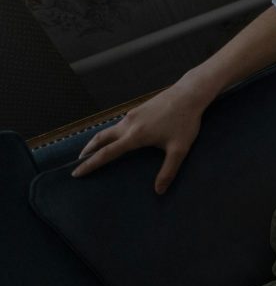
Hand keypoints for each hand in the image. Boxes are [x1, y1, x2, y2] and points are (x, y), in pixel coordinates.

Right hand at [71, 76, 212, 193]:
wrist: (188, 94)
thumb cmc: (185, 122)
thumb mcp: (179, 149)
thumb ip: (168, 171)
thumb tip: (159, 191)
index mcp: (135, 136)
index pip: (106, 153)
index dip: (90, 164)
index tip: (76, 173)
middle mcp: (128, 124)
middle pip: (100, 138)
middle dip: (88, 151)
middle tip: (78, 162)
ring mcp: (132, 115)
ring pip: (108, 130)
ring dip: (98, 141)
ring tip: (93, 151)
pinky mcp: (137, 110)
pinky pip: (118, 125)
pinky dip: (110, 134)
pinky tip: (116, 139)